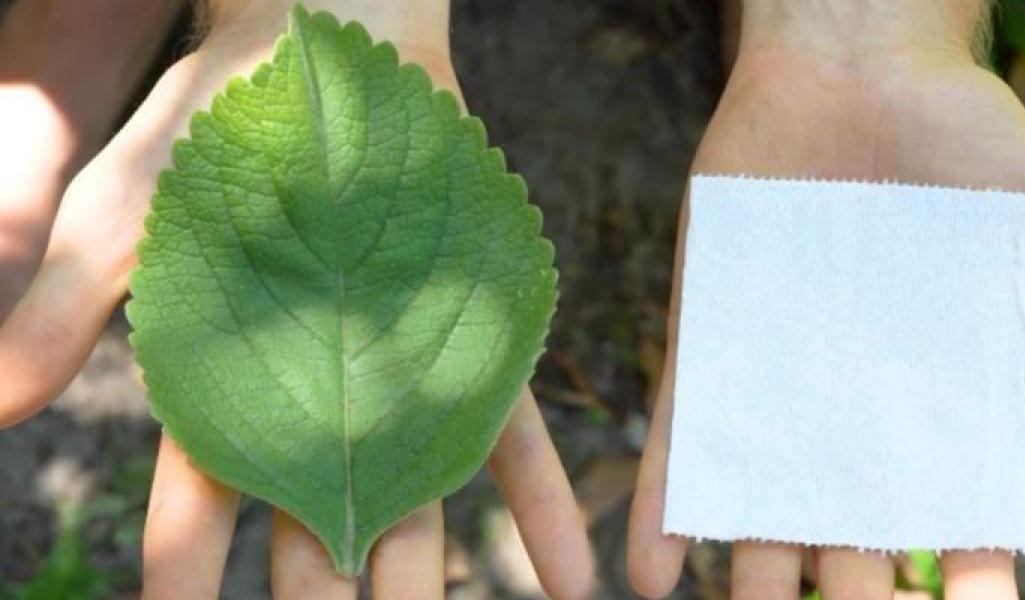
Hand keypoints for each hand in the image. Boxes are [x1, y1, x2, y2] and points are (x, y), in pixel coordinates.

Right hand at [0, 1, 592, 596]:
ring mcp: (397, 374)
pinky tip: (568, 574)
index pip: (197, 504)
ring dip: (425, 579)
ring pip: (413, 496)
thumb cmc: (215, 127)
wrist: (324, 52)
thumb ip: (63, 308)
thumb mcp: (127, 215)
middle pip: (315, 521)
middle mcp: (314, 394)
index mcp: (226, 380)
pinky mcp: (467, 341)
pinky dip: (540, 506)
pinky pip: (513, 434)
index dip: (186, 576)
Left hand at [627, 1, 1024, 597]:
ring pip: (763, 501)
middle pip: (853, 529)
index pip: (958, 513)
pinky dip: (665, 502)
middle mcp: (856, 404)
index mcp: (942, 394)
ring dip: (754, 575)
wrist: (849, 61)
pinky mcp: (710, 342)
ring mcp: (778, 379)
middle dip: (854, 595)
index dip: (965, 577)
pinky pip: (683, 435)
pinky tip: (652, 571)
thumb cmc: (963, 134)